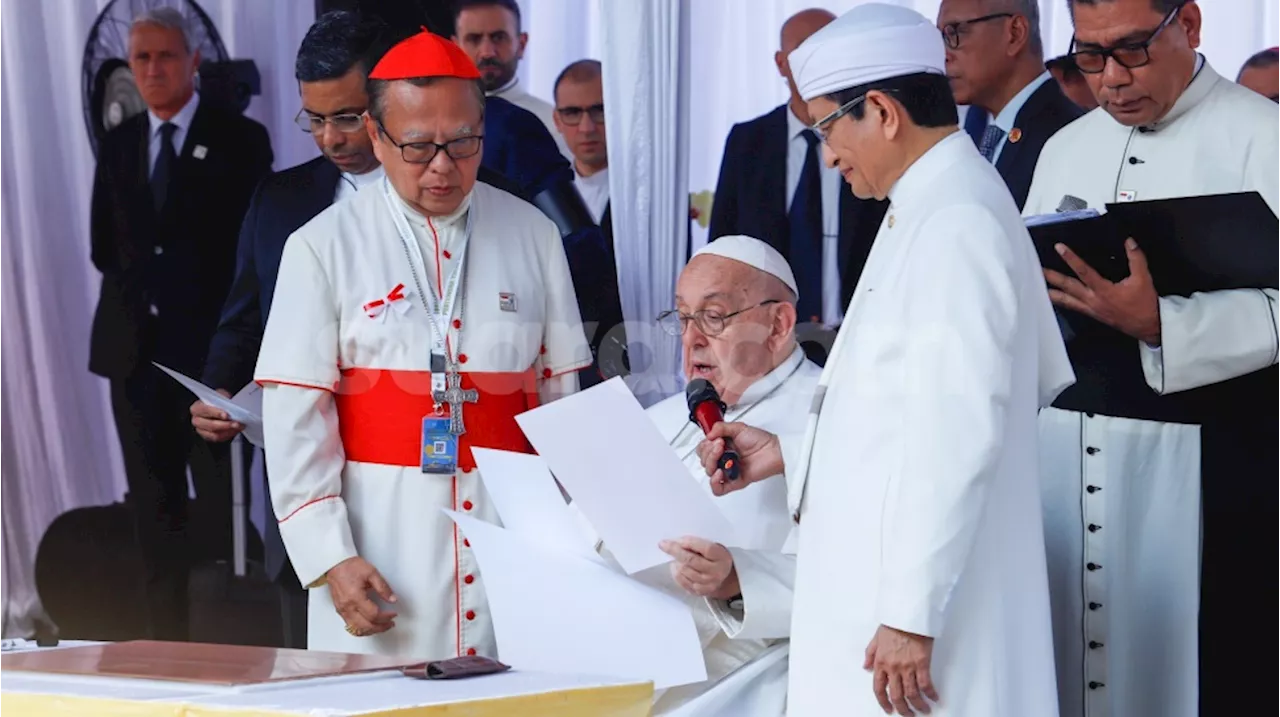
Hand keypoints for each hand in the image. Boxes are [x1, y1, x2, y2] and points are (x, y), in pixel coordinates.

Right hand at [190, 390, 243, 441]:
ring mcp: (201, 430)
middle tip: (236, 423)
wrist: (219, 408)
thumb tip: (231, 404)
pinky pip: (218, 438)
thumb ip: (223, 399)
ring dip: (229, 431)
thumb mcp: (220, 395)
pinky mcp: (208, 437)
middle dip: (225, 424)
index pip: (204, 410)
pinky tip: (235, 430)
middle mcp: (196, 420)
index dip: (216, 412)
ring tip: (238, 426)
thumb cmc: (217, 402)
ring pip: (215, 434)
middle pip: (210, 425)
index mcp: (196, 408)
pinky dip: (228, 435)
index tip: (226, 415)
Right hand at [326, 556, 397, 636]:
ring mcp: (342, 610)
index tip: (393, 614)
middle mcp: (347, 606)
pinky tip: (369, 626)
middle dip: (380, 627)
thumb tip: (392, 599)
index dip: (386, 617)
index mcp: (355, 597)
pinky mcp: (339, 610)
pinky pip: (350, 626)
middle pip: (365, 626)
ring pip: (357, 629)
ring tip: (382, 626)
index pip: (373, 615)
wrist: (335, 564)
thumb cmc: (350, 566)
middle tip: (390, 623)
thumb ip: (383, 587)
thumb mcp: (372, 573)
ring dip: (371, 631)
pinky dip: (361, 629)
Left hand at [659, 536, 738, 599]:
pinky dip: (676, 573)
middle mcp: (715, 572)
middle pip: (691, 560)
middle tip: (664, 544)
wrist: (724, 577)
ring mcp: (707, 584)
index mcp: (721, 557)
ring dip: (675, 562)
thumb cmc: (715, 558)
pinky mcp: (700, 591)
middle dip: (675, 551)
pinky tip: (676, 567)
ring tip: (675, 557)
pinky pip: (682, 582)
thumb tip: (678, 542)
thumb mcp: (714, 546)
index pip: (705, 548)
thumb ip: (699, 544)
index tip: (676, 539)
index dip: (689, 543)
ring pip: (684, 571)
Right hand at [696, 422, 783, 496]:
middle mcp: (723, 459)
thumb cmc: (760, 440)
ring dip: (711, 462)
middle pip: (703, 461)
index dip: (705, 445)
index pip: (702, 449)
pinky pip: (718, 489)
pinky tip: (720, 472)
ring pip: (708, 473)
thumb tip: (708, 435)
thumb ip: (721, 428)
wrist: (773, 451)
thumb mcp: (739, 427)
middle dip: (709, 452)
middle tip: (721, 445)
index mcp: (721, 447)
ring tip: (723, 454)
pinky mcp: (734, 482)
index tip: (715, 439)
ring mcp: (727, 471)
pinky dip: (714, 482)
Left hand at [865, 625, 937, 715]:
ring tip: (923, 710)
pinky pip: (926, 684)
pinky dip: (930, 693)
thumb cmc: (894, 623)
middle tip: (908, 715)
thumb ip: (870, 654)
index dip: (883, 702)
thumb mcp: (876, 638)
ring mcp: (907, 666)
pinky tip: (934, 698)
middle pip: (896, 696)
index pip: (878, 688)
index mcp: (880, 662)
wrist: (908, 613)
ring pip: (911, 694)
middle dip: (903, 709)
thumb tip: (865, 667)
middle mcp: (893, 667)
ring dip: (918, 705)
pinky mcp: (922, 663)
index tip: (888, 709)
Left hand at [1045, 238, 1160, 344]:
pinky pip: (1073, 307)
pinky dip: (1062, 302)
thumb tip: (1129, 242)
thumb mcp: (1144, 279)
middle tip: (1037, 269)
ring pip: (1066, 300)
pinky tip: (1055, 299)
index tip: (1059, 248)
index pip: (1083, 271)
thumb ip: (1136, 259)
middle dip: (1052, 277)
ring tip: (1037, 287)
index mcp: (1103, 290)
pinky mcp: (1092, 314)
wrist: (1148, 326)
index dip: (1071, 258)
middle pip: (1068, 287)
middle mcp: (1093, 300)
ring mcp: (1090, 309)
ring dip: (1052, 293)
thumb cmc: (1145, 303)